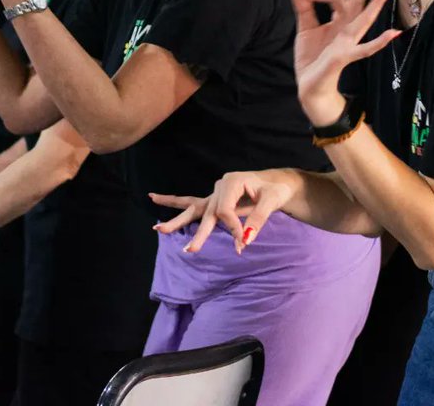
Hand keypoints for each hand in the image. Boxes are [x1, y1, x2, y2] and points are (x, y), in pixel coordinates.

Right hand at [150, 169, 301, 253]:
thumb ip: (258, 220)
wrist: (278, 182)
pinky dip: (174, 203)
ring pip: (193, 208)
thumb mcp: (272, 202)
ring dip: (176, 220)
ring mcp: (215, 193)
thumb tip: (246, 240)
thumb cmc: (276, 190)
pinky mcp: (215, 200)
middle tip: (191, 251)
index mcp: (232, 182)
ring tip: (158, 229)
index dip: (233, 228)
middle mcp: (220, 186)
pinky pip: (192, 203)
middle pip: (206, 212)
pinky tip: (155, 198)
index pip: (225, 210)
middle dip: (198, 233)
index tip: (243, 242)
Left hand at [291, 0, 400, 124]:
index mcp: (338, 21)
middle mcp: (346, 29)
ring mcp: (348, 42)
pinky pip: (365, 49)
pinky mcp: (345, 57)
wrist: (309, 87)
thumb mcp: (305, 28)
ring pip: (364, 19)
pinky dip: (379, 42)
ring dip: (378, 3)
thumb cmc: (312, 57)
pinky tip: (394, 34)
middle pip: (357, 1)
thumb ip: (304, 7)